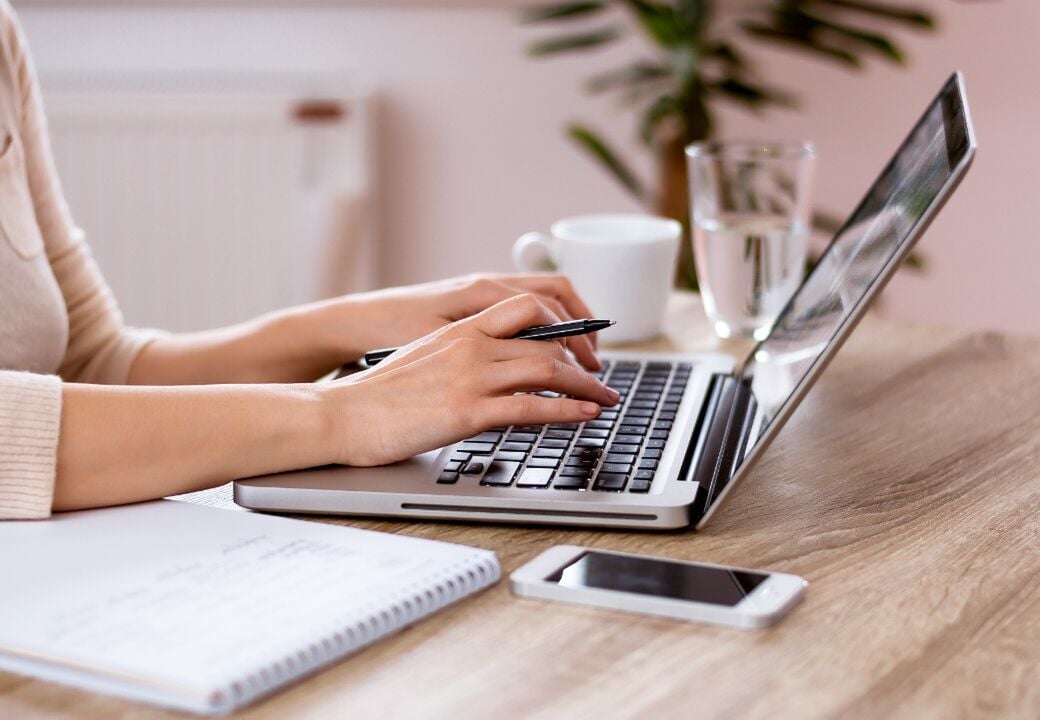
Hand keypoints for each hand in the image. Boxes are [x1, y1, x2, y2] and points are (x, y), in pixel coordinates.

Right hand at [319, 294, 619, 465]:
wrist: (341, 413)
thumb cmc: (377, 394)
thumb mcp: (426, 360)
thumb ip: (464, 357)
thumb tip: (493, 369)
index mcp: (462, 329)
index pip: (528, 308)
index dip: (565, 323)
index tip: (582, 343)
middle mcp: (472, 345)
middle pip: (547, 341)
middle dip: (583, 360)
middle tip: (602, 377)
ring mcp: (471, 377)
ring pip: (547, 369)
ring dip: (586, 385)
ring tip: (607, 398)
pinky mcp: (467, 411)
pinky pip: (531, 407)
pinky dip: (568, 410)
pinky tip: (587, 414)